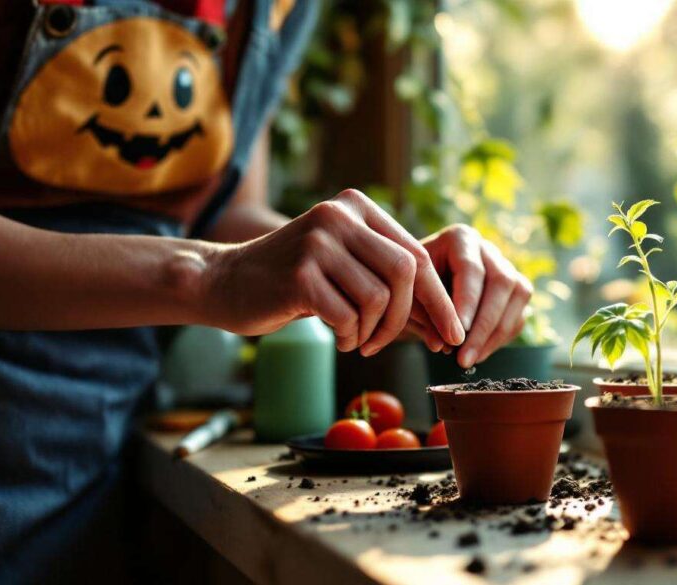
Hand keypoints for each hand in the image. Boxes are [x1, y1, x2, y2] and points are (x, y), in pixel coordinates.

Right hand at [203, 190, 464, 353]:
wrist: (225, 283)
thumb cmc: (295, 282)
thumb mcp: (346, 266)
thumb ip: (389, 280)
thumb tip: (448, 322)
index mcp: (356, 206)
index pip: (416, 253)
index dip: (438, 297)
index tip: (451, 330)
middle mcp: (339, 215)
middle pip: (405, 272)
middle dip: (408, 316)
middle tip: (391, 342)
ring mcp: (318, 243)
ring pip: (379, 297)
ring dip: (374, 331)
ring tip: (358, 339)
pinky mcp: (299, 274)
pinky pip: (348, 316)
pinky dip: (351, 336)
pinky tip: (341, 338)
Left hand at [419, 225, 532, 368]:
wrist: (421, 287)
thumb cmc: (412, 286)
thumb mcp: (409, 296)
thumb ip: (423, 315)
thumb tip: (443, 344)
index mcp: (460, 238)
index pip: (470, 269)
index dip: (467, 303)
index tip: (457, 334)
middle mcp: (488, 249)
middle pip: (501, 282)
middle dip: (484, 325)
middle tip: (463, 357)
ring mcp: (506, 269)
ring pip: (518, 296)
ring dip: (495, 334)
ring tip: (469, 360)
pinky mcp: (515, 292)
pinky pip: (519, 314)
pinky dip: (501, 338)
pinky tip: (477, 354)